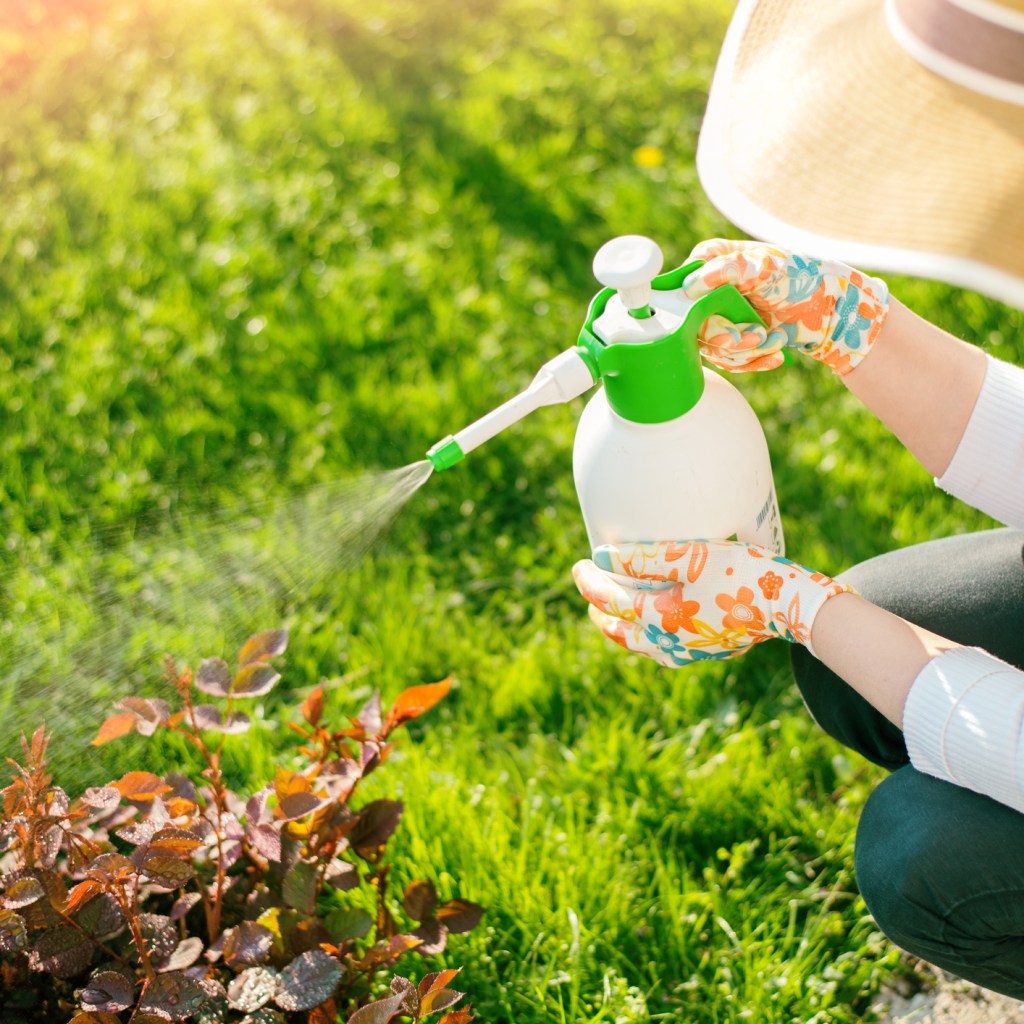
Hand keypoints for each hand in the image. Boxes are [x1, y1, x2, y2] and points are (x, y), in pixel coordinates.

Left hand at [572, 540, 853, 665]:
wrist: (790, 604)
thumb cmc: (740, 573)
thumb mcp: (689, 556)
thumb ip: (642, 557)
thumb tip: (601, 557)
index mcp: (658, 619)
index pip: (609, 601)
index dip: (589, 582)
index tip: (580, 564)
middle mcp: (669, 643)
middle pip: (620, 631)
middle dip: (600, 610)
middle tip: (592, 589)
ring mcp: (690, 652)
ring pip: (641, 645)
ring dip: (623, 628)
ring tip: (614, 612)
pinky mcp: (709, 651)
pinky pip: (665, 650)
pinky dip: (649, 637)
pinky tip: (656, 627)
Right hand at [682, 239, 889, 375]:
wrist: (831, 309)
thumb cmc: (801, 277)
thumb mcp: (766, 266)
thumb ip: (729, 269)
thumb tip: (691, 285)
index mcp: (710, 261)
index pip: (681, 289)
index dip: (696, 309)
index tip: (721, 317)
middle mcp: (708, 289)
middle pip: (693, 325)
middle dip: (728, 337)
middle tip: (757, 335)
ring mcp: (718, 316)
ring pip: (711, 348)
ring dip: (745, 351)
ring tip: (774, 341)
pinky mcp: (731, 340)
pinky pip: (727, 362)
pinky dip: (753, 361)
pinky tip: (775, 354)